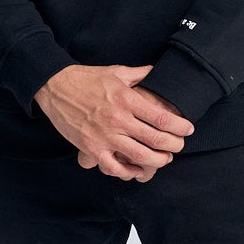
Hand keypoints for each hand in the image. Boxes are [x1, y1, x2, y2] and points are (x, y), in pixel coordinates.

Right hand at [34, 63, 194, 180]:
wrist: (55, 87)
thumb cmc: (87, 78)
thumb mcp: (116, 71)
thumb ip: (140, 74)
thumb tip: (158, 71)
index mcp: (127, 99)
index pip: (162, 118)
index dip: (180, 126)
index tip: (188, 129)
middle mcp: (118, 119)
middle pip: (156, 139)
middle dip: (174, 146)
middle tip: (179, 146)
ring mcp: (104, 136)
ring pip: (140, 156)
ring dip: (157, 161)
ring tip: (164, 159)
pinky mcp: (91, 148)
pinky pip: (114, 167)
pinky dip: (129, 172)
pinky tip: (137, 170)